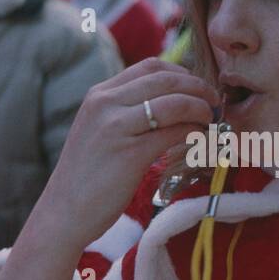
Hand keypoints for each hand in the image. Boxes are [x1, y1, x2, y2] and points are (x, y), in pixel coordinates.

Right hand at [32, 58, 219, 250]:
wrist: (63, 213)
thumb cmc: (88, 176)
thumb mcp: (99, 130)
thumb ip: (126, 111)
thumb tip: (171, 102)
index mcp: (99, 94)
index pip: (151, 66)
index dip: (183, 74)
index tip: (198, 89)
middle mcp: (105, 103)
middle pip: (167, 79)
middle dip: (199, 88)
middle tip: (214, 103)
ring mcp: (116, 127)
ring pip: (175, 102)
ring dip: (201, 109)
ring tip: (210, 121)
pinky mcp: (129, 153)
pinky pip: (174, 132)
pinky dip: (194, 132)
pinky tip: (199, 140)